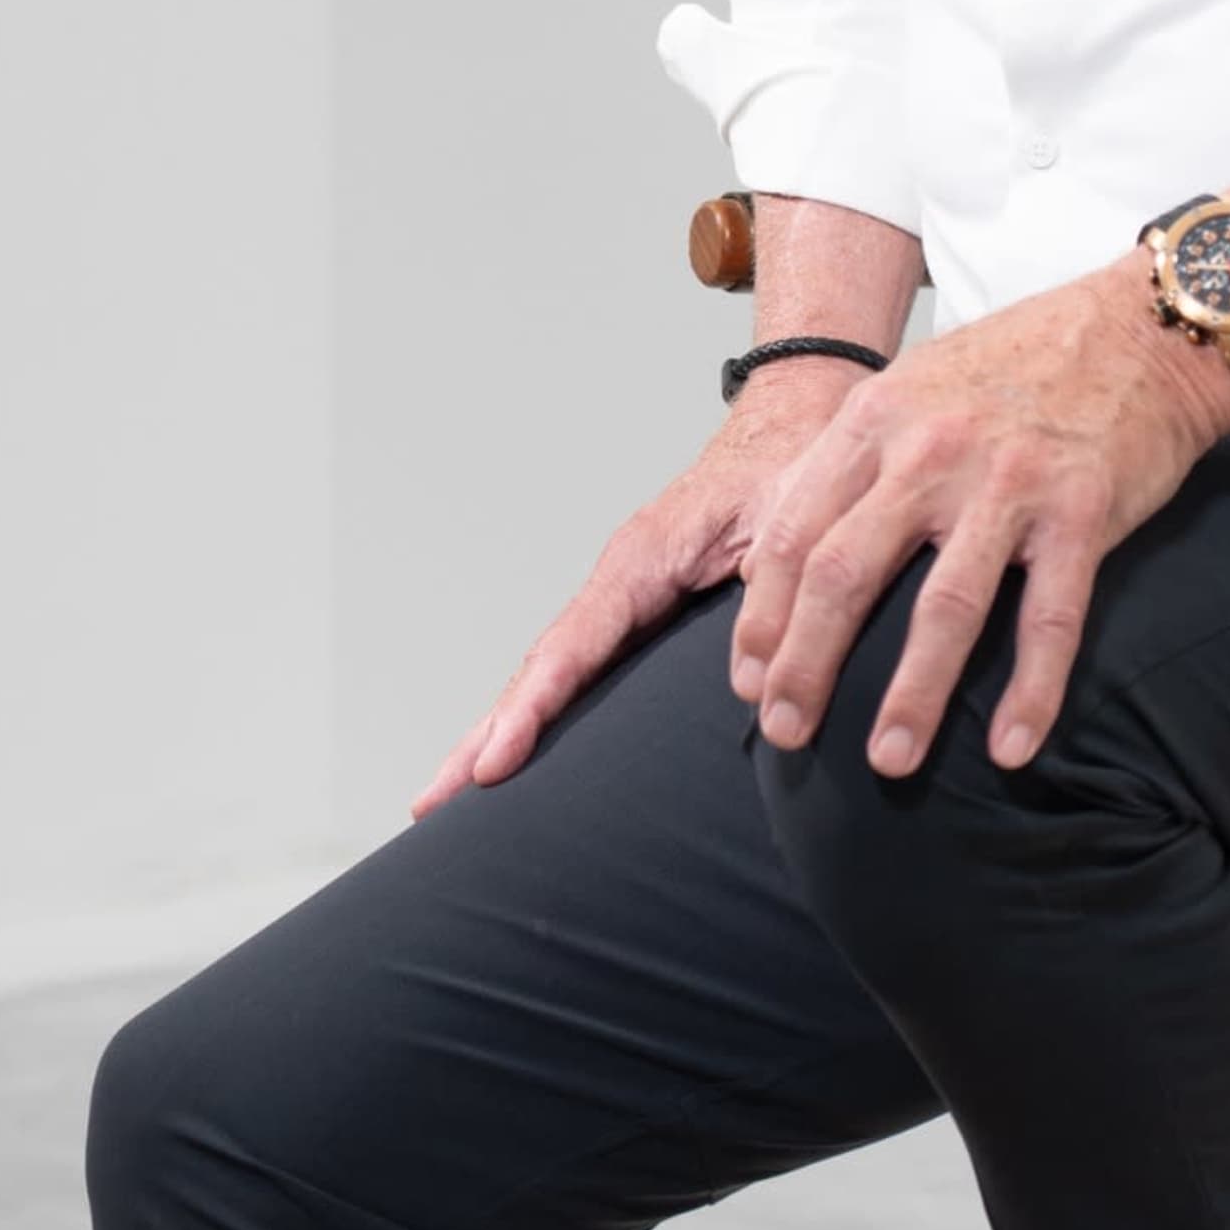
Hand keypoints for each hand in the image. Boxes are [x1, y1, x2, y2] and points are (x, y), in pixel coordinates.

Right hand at [416, 359, 872, 804]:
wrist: (797, 424)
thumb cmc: (796, 466)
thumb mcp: (796, 520)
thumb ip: (779, 589)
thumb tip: (762, 676)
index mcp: (643, 561)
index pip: (572, 646)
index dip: (532, 709)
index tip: (493, 764)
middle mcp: (620, 583)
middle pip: (539, 670)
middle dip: (483, 737)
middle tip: (433, 805)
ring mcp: (625, 600)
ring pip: (549, 674)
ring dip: (499, 732)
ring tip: (450, 798)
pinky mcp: (642, 614)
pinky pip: (578, 669)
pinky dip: (539, 712)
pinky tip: (522, 754)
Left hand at [731, 271, 1229, 775]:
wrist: (1140, 328)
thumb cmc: (1017, 365)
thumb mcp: (910, 388)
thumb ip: (846, 465)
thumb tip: (773, 557)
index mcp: (877, 420)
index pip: (796, 532)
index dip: (763, 616)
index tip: (747, 681)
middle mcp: (932, 451)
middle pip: (846, 574)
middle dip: (806, 665)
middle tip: (785, 734)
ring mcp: (1010, 483)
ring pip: (944, 609)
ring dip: (911, 696)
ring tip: (888, 762)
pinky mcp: (1084, 512)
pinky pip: (1051, 619)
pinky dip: (1031, 691)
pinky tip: (1010, 749)